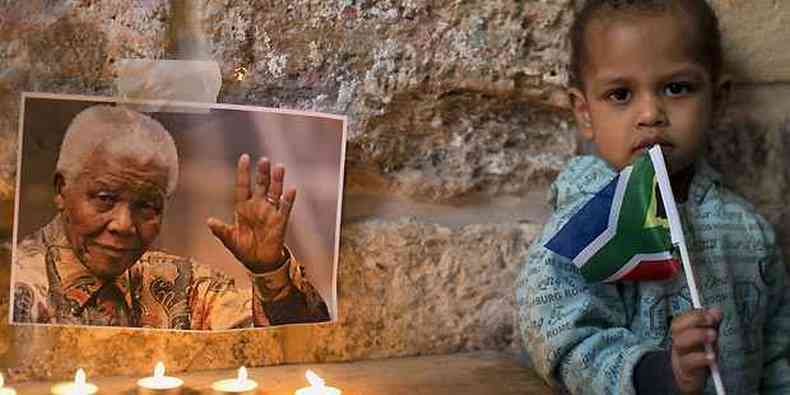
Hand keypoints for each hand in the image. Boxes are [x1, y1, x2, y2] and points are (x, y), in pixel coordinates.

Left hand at [207, 154, 296, 271]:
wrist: (259, 263)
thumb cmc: (243, 250)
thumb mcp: (230, 240)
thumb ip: (221, 230)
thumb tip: (209, 221)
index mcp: (243, 208)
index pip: (243, 186)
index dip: (243, 173)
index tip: (244, 157)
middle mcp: (257, 206)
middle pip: (261, 185)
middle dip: (262, 173)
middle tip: (264, 160)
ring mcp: (270, 212)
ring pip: (274, 192)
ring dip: (277, 181)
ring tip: (279, 168)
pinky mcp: (280, 222)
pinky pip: (285, 208)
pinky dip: (288, 200)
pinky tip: (291, 190)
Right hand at [670, 308, 722, 393]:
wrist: (690, 380)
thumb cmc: (698, 356)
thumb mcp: (707, 339)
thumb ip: (712, 325)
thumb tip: (716, 310)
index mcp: (682, 333)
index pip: (682, 318)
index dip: (694, 314)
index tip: (710, 315)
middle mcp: (678, 342)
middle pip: (677, 327)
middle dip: (694, 320)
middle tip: (711, 321)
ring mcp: (680, 356)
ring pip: (680, 342)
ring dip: (697, 336)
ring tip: (713, 336)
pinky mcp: (685, 371)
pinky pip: (689, 362)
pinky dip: (701, 358)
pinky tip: (711, 356)